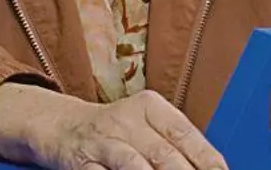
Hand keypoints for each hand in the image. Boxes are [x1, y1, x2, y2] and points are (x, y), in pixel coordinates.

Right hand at [0, 83, 228, 169]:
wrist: (60, 126)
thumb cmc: (116, 132)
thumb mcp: (145, 126)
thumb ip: (172, 144)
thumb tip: (209, 167)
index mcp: (150, 107)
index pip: (186, 134)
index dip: (207, 159)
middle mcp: (127, 119)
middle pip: (165, 154)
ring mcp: (103, 141)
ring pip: (136, 167)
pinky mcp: (82, 162)